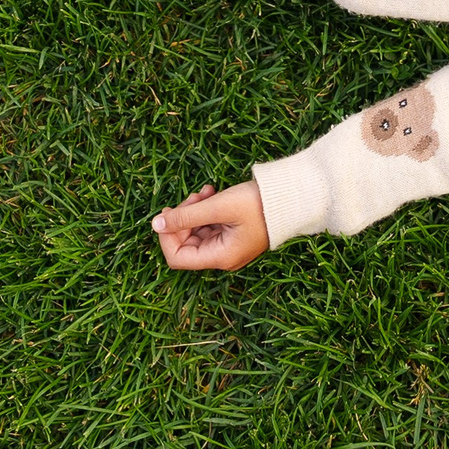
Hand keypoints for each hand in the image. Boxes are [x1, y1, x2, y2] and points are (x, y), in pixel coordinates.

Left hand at [149, 179, 269, 270]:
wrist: (292, 197)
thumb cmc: (258, 204)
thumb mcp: (218, 206)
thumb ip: (185, 216)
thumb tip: (155, 224)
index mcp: (220, 257)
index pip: (177, 257)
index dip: (167, 236)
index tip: (169, 213)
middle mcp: (223, 257)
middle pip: (186, 243)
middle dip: (182, 218)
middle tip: (193, 196)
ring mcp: (228, 246)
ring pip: (196, 232)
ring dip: (194, 211)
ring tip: (205, 191)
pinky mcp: (233, 234)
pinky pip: (209, 226)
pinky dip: (205, 211)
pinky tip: (211, 193)